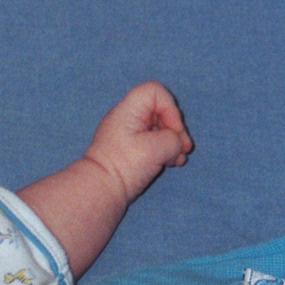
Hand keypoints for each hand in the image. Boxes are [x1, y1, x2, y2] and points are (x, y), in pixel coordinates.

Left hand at [83, 81, 193, 203]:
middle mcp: (127, 118)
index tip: (172, 131)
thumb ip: (174, 139)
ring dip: (173, 142)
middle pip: (160, 110)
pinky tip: (171, 164)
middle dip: (176, 129)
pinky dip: (165, 151)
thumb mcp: (156, 149)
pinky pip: (154, 142)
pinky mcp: (132, 150)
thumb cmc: (124, 166)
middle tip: (183, 148)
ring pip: (160, 128)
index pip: (155, 92)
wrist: (100, 192)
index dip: (170, 107)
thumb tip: (177, 145)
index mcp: (127, 110)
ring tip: (177, 160)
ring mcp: (129, 134)